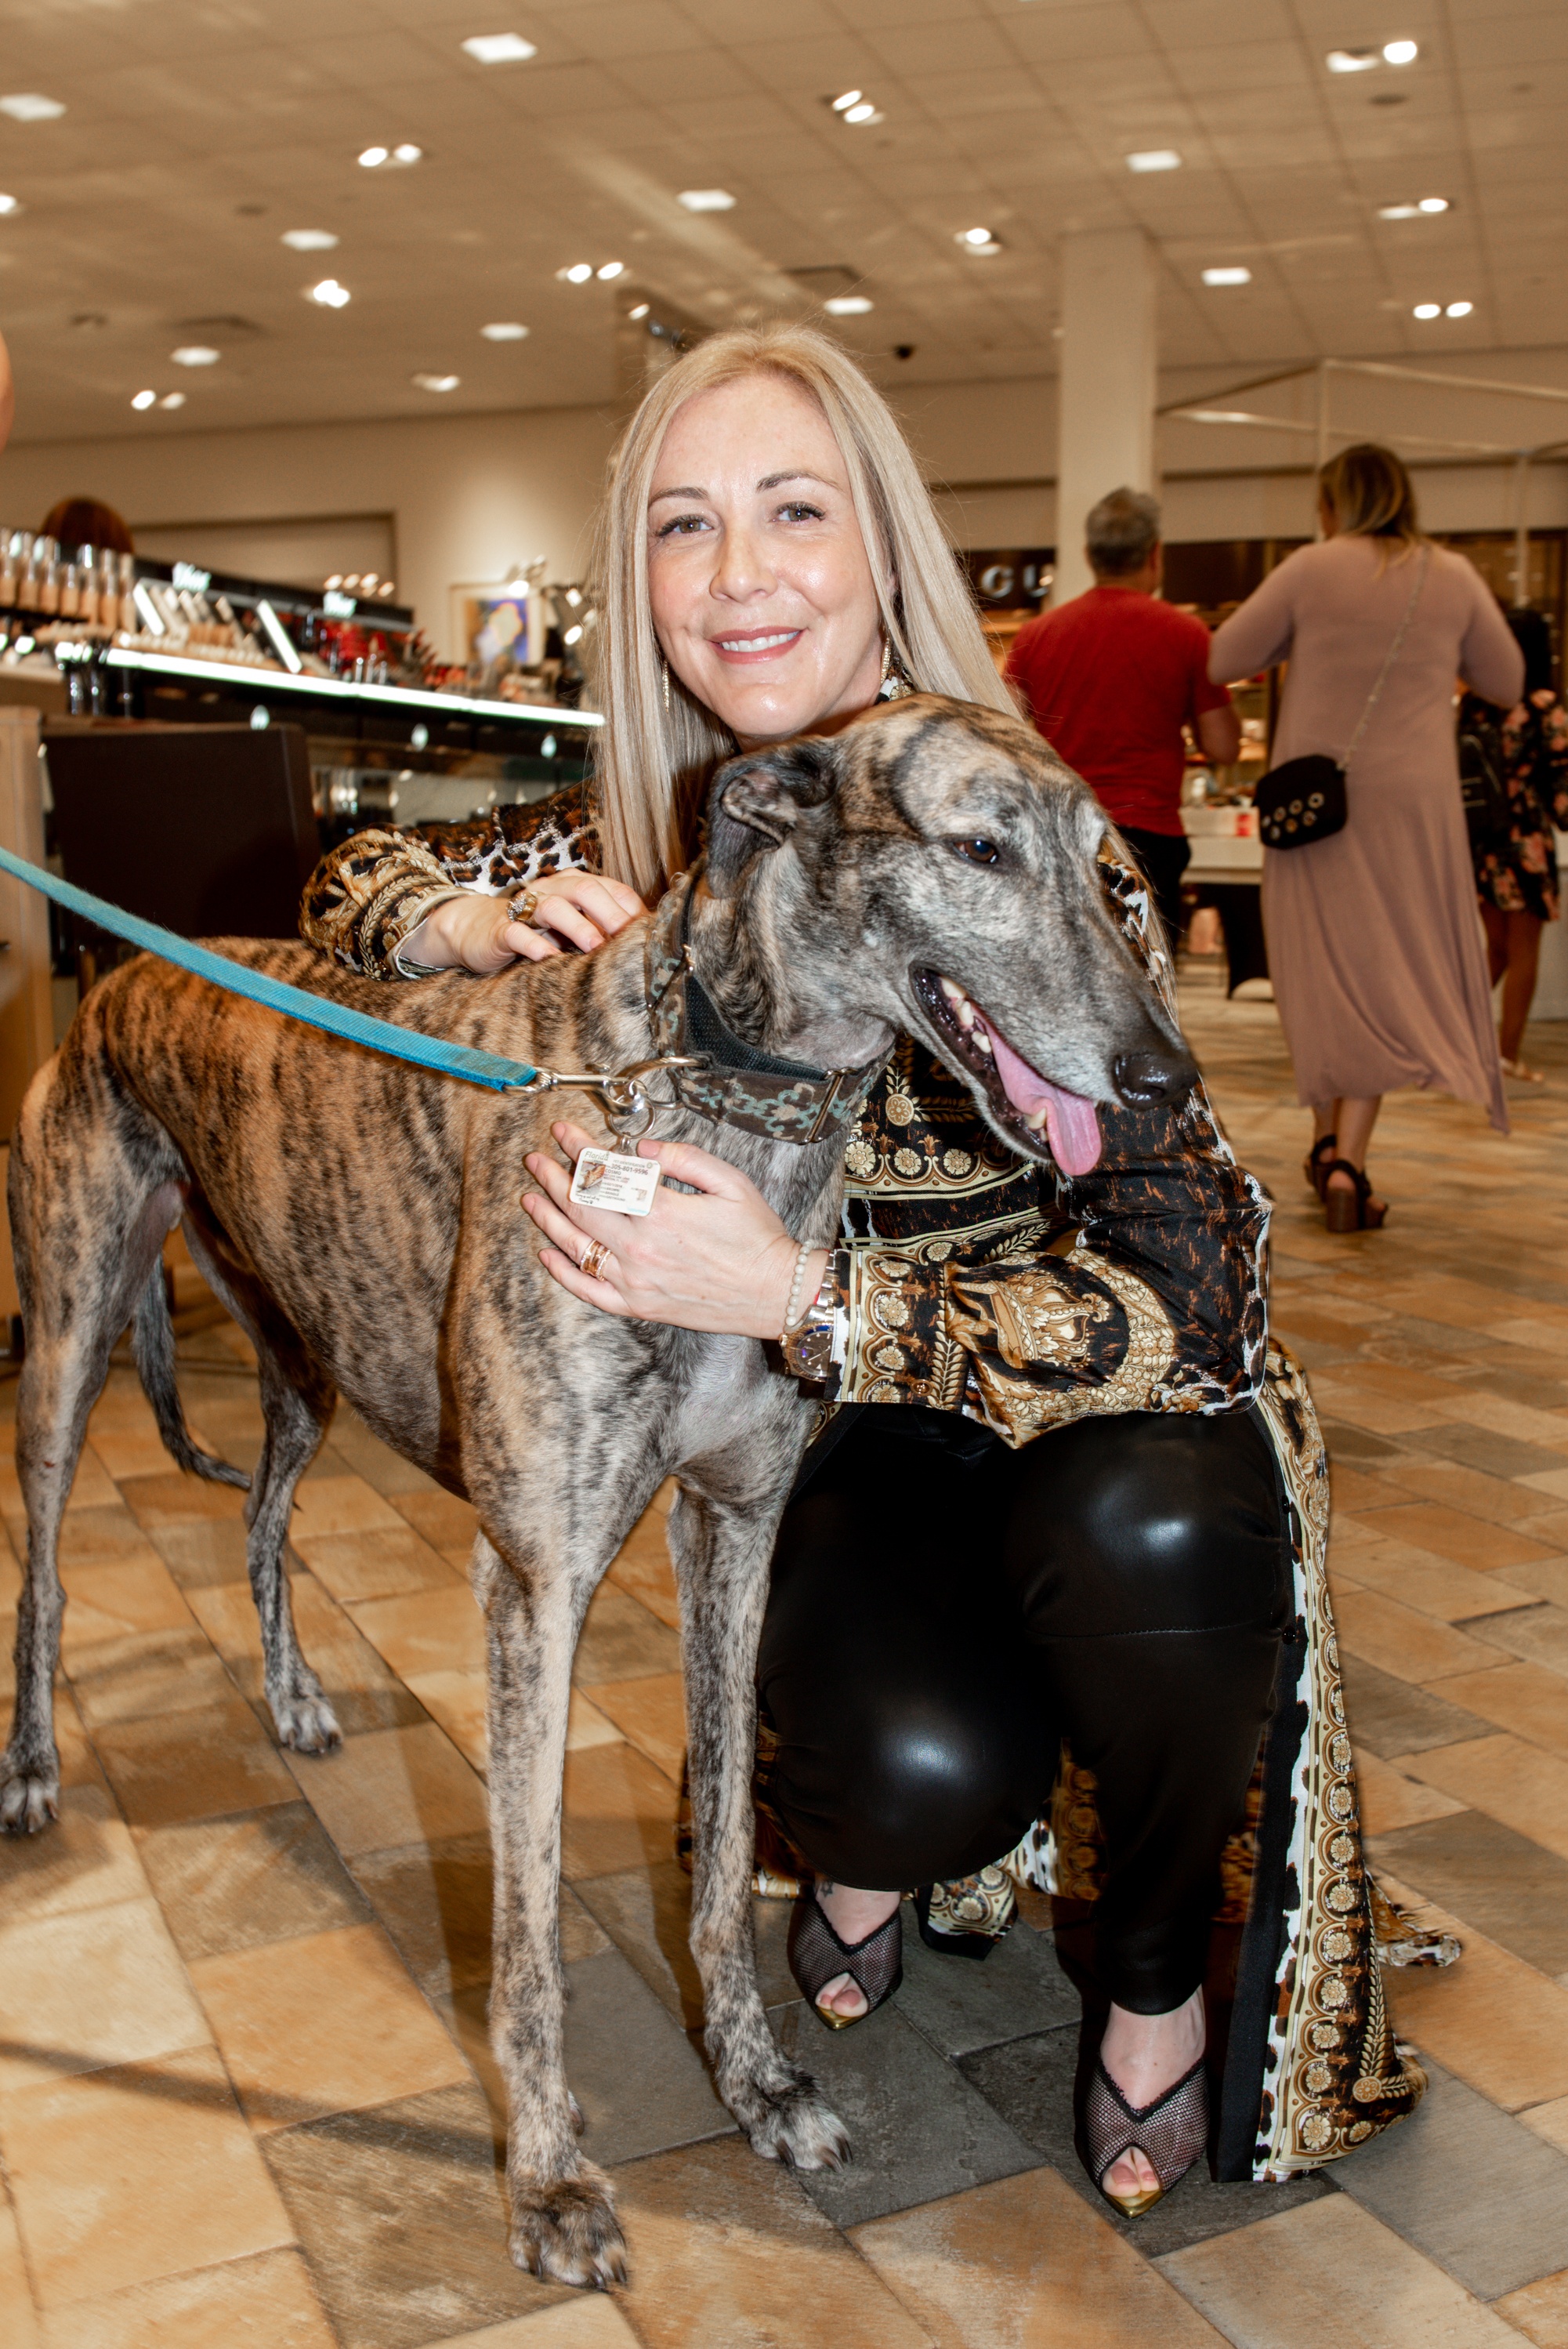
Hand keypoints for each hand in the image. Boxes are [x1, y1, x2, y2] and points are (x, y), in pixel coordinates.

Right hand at [403, 872, 645, 972]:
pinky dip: (535, 945)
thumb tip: (644, 948)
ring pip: (554, 906)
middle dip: (610, 916)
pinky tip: (549, 958)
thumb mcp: (573, 929)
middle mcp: (552, 890)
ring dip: (578, 927)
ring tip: (594, 948)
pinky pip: (518, 932)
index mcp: (575, 886)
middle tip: (627, 943)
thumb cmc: (536, 933)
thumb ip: (602, 930)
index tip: (648, 938)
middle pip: (586, 890)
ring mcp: (526, 907)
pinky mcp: (501, 929)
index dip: (632, 912)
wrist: (476, 931)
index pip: (612, 889)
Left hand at [521, 1120, 828, 1338]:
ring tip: (530, 1196)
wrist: (775, 1292)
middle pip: (580, 1207)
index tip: (563, 1133)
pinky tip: (548, 1252)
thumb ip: (682, 1157)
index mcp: (662, 1213)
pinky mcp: (639, 1306)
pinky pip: (590, 1290)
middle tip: (536, 1160)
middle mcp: (641, 1248)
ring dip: (547, 1218)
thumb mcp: (730, 1182)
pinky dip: (564, 1272)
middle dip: (552, 1177)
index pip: (604, 1174)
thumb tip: (640, 1146)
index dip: (578, 1149)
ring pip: (576, 1246)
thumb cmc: (757, 1237)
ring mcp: (636, 1281)